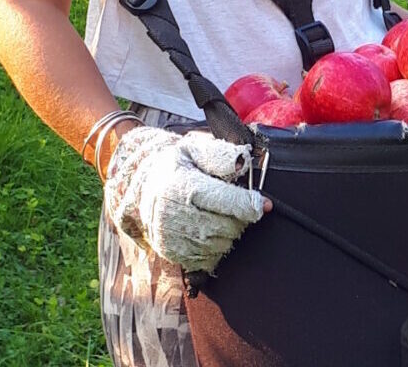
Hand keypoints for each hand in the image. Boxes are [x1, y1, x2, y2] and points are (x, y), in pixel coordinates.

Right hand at [101, 126, 267, 273]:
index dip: (250, 205)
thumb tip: (243, 161)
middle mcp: (173, 212)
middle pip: (226, 226)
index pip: (227, 201)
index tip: (264, 205)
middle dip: (239, 219)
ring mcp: (170, 235)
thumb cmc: (177, 166)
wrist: (144, 186)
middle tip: (237, 209)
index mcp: (183, 184)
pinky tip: (210, 231)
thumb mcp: (195, 149)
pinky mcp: (170, 251)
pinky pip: (206, 258)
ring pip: (219, 245)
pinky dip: (215, 248)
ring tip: (220, 217)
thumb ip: (220, 155)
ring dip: (228, 234)